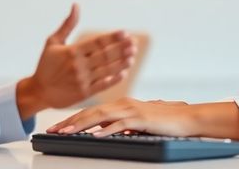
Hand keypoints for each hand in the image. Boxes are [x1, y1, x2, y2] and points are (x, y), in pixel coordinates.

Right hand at [16, 4, 135, 119]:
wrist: (38, 91)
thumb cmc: (46, 65)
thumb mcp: (53, 42)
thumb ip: (67, 25)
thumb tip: (76, 5)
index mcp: (72, 51)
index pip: (97, 42)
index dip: (113, 37)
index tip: (125, 33)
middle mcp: (79, 65)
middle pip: (106, 55)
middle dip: (122, 48)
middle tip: (134, 44)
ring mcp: (82, 80)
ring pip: (107, 70)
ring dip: (122, 62)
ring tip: (132, 56)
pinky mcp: (84, 93)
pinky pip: (103, 85)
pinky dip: (115, 79)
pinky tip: (123, 72)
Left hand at [47, 98, 196, 136]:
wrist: (185, 117)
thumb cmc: (163, 120)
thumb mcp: (137, 121)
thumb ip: (119, 123)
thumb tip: (103, 129)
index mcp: (121, 104)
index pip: (92, 111)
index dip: (73, 119)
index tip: (58, 127)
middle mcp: (123, 104)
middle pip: (91, 113)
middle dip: (70, 122)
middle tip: (53, 130)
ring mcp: (132, 110)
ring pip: (101, 117)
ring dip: (82, 125)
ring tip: (66, 132)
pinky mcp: (141, 118)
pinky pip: (120, 124)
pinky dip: (106, 129)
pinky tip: (95, 135)